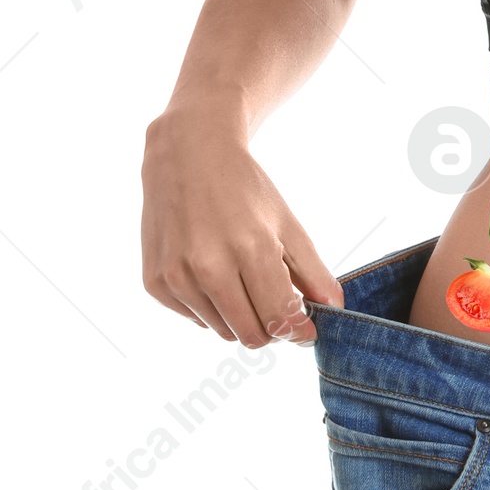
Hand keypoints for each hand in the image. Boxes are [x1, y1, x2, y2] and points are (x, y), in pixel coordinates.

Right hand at [141, 109, 342, 347]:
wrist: (187, 155)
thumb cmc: (243, 188)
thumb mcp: (287, 223)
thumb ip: (314, 271)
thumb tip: (335, 310)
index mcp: (249, 249)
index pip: (279, 318)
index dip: (298, 330)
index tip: (306, 329)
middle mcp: (208, 268)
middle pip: (251, 335)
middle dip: (271, 327)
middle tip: (276, 302)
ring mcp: (176, 277)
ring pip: (223, 331)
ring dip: (239, 316)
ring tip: (240, 276)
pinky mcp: (154, 283)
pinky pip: (194, 318)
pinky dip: (210, 307)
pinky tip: (210, 271)